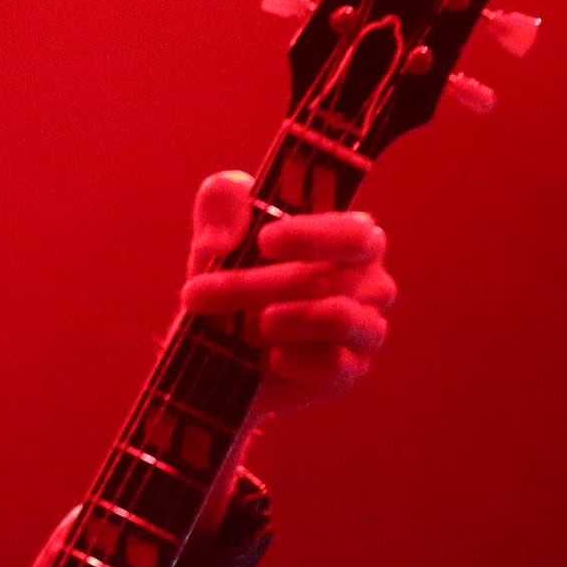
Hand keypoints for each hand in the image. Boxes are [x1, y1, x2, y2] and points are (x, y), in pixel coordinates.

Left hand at [176, 170, 393, 411]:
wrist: (222, 363)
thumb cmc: (233, 290)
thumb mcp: (217, 243)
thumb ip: (222, 205)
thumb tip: (229, 196)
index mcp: (350, 239)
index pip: (351, 231)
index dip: (311, 235)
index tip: (264, 240)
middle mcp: (370, 281)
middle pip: (327, 277)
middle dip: (256, 284)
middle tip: (196, 294)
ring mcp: (365, 328)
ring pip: (337, 316)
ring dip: (281, 320)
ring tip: (245, 328)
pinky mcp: (351, 370)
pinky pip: (336, 364)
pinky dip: (298, 360)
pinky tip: (271, 360)